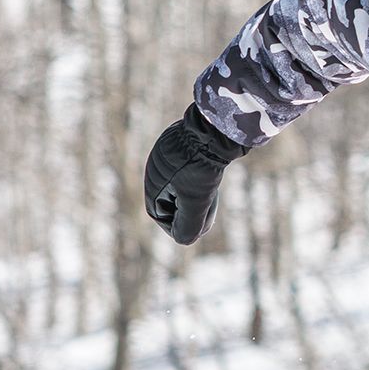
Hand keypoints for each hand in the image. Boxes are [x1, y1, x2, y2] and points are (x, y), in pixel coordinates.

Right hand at [144, 107, 247, 244]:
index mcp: (153, 183)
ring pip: (182, 184)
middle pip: (172, 200)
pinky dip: (201, 177)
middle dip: (190, 210)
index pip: (161, 215)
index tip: (200, 227)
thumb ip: (188, 224)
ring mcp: (169, 156)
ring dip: (197, 194)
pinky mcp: (184, 146)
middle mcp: (156, 169)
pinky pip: (190, 169)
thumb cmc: (202, 165)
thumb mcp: (196, 200)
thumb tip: (184, 241)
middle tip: (209, 213)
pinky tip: (213, 176)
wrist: (214, 128)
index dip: (180, 225)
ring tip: (212, 194)